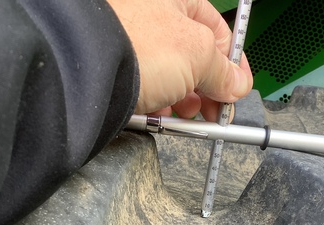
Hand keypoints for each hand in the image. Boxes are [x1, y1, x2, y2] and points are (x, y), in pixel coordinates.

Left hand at [107, 0, 252, 119]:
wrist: (85, 74)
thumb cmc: (136, 48)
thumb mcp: (197, 56)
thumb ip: (223, 70)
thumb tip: (237, 84)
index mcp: (176, 0)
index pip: (217, 31)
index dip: (232, 63)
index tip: (238, 89)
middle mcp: (153, 18)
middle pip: (194, 57)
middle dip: (207, 88)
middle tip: (214, 111)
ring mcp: (133, 44)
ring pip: (171, 76)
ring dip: (183, 100)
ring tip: (184, 115)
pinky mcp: (118, 71)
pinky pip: (147, 88)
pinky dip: (157, 104)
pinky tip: (159, 114)